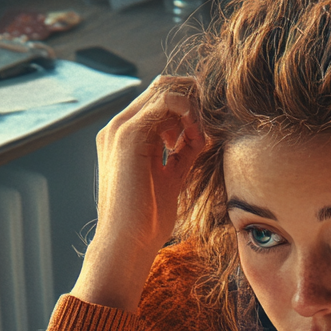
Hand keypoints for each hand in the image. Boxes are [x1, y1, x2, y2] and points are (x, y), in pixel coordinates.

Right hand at [72, 77, 205, 312]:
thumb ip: (182, 152)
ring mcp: (121, 128)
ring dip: (193, 110)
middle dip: (194, 101)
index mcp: (126, 136)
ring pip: (165, 90)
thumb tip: (200, 134)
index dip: (190, 106)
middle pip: (163, 87)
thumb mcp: (171, 177)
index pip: (160, 99)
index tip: (206, 131)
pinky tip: (196, 139)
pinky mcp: (129, 135)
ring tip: (201, 140)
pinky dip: (188, 115)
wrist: (127, 243)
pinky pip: (166, 102)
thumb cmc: (147, 219)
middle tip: (210, 127)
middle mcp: (119, 126)